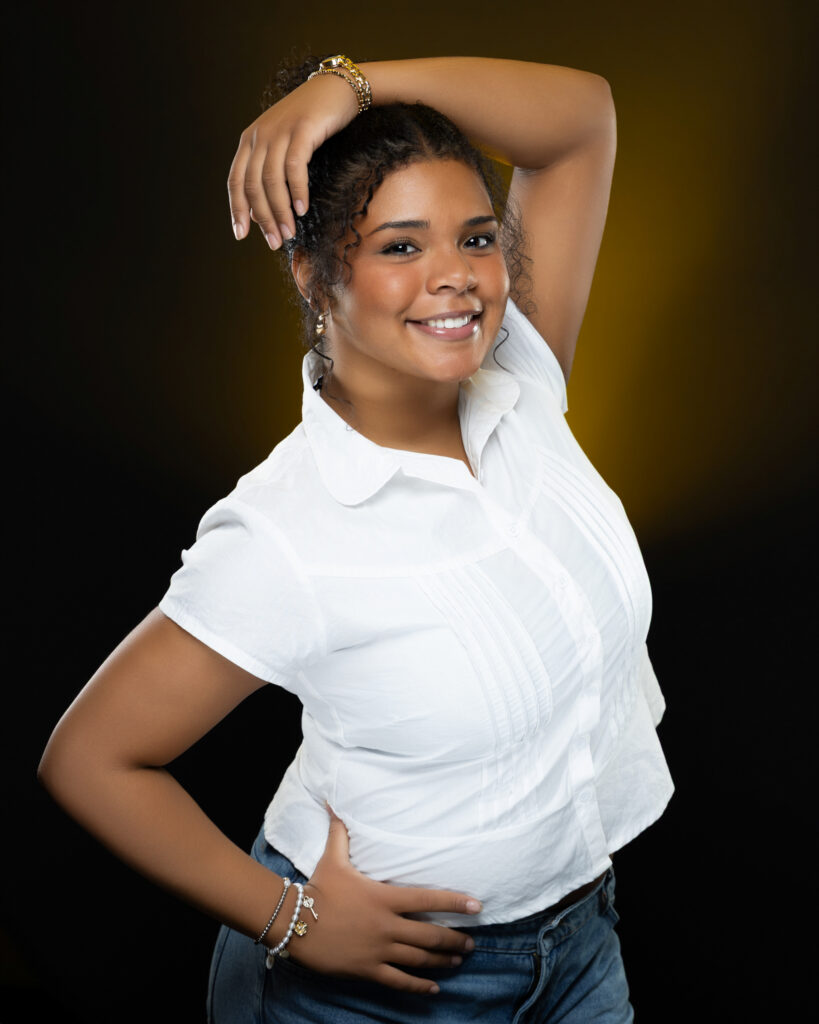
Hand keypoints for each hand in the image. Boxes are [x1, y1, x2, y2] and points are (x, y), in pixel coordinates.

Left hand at [227, 74, 358, 248]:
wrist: (336, 89)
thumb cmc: (310, 123)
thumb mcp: (282, 146)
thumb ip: (268, 174)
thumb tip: (258, 212)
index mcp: (250, 141)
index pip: (235, 181)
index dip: (237, 210)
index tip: (241, 235)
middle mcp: (260, 135)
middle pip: (253, 185)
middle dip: (263, 218)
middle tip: (274, 242)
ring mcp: (280, 131)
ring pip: (272, 180)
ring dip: (280, 211)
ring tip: (289, 232)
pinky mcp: (302, 129)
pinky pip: (294, 167)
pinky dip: (297, 191)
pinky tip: (302, 210)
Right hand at [272, 806, 481, 994]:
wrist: (294, 922)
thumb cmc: (318, 888)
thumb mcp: (332, 857)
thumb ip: (341, 832)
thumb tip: (333, 802)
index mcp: (384, 897)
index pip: (427, 899)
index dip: (454, 902)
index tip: (476, 906)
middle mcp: (386, 925)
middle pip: (429, 935)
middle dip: (454, 939)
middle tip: (472, 942)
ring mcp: (378, 950)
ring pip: (419, 959)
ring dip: (442, 960)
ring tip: (459, 960)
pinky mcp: (367, 970)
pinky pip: (399, 981)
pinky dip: (419, 987)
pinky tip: (434, 989)